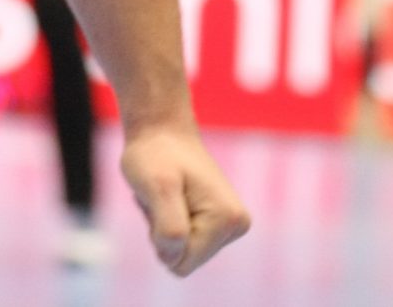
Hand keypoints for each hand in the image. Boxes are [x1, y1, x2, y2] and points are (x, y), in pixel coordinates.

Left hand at [119, 121, 249, 277]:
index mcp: (228, 220)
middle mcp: (237, 225)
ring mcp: (229, 225)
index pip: (182, 262)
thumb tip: (175, 258)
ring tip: (164, 196)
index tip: (160, 202)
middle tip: (160, 198)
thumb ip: (169, 227)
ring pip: (182, 252)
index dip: (160, 237)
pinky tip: (169, 198)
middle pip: (184, 260)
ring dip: (164, 226)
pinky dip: (167, 222)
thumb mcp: (157, 187)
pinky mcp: (218, 223)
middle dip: (163, 232)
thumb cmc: (155, 155)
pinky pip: (184, 243)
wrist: (161, 131)